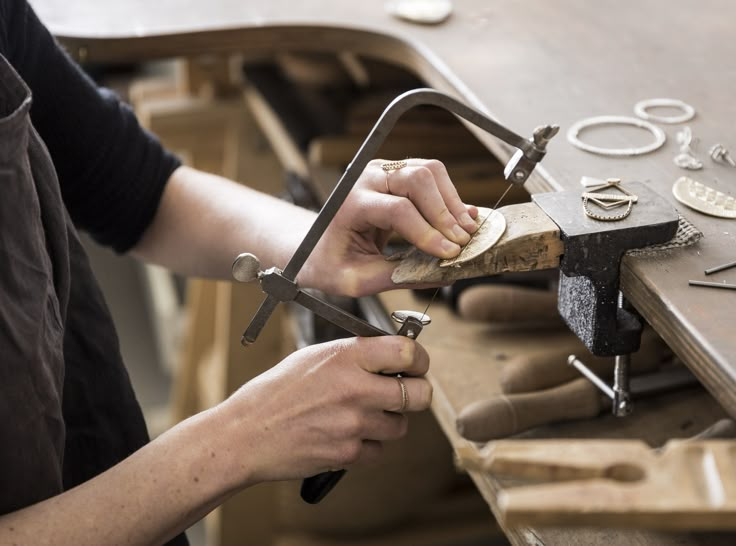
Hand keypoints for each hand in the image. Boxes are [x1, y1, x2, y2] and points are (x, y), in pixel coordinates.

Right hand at [217, 335, 431, 483]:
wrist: (247, 433)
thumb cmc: (277, 391)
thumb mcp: (314, 356)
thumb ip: (355, 354)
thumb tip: (392, 356)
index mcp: (347, 356)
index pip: (408, 353)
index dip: (420, 360)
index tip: (416, 365)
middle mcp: (355, 389)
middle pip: (420, 394)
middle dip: (416, 393)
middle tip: (403, 392)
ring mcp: (353, 424)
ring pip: (401, 425)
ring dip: (389, 421)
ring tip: (363, 415)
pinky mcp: (348, 453)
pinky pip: (379, 450)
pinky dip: (369, 445)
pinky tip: (347, 435)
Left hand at [301, 159, 477, 295]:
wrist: (314, 244)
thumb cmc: (328, 263)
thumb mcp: (355, 280)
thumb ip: (396, 279)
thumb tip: (441, 277)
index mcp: (350, 204)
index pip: (397, 210)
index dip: (427, 232)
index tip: (449, 253)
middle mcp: (366, 179)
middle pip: (416, 179)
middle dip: (444, 212)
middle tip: (462, 242)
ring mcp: (381, 171)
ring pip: (428, 171)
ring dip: (452, 201)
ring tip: (466, 231)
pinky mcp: (396, 173)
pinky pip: (431, 174)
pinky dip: (449, 195)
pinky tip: (461, 218)